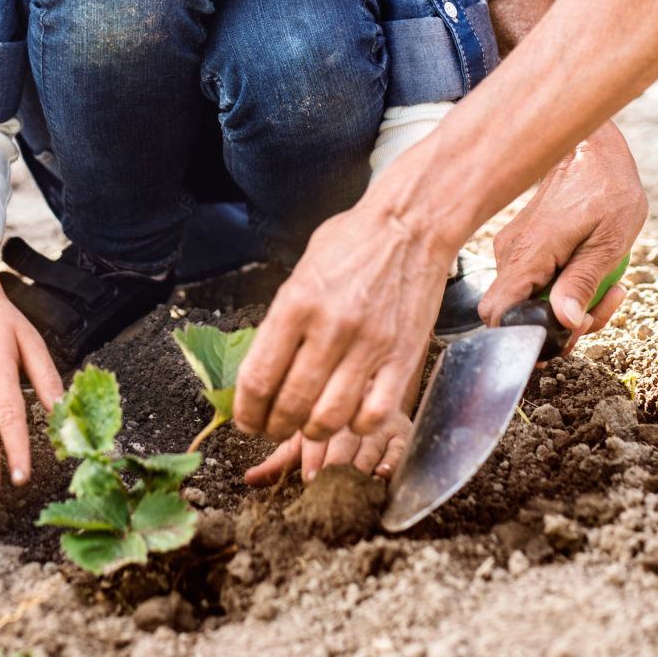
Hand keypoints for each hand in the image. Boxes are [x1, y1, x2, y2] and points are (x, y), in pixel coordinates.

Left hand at [232, 169, 456, 444]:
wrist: (410, 225)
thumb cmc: (352, 243)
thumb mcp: (302, 271)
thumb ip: (282, 319)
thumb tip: (262, 368)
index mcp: (297, 303)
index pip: (259, 377)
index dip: (247, 410)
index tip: (246, 419)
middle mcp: (330, 328)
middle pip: (290, 404)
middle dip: (273, 426)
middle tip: (272, 428)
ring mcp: (369, 346)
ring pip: (329, 418)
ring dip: (311, 433)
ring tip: (307, 428)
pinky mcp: (402, 358)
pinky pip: (374, 414)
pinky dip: (356, 427)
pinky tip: (349, 419)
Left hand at [244, 410, 412, 485]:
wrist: (376, 397)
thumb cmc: (331, 428)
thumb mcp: (303, 439)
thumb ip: (278, 461)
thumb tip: (247, 481)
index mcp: (321, 410)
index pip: (316, 432)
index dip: (313, 455)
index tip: (310, 476)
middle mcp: (350, 413)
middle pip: (342, 440)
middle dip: (334, 465)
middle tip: (327, 484)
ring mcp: (377, 423)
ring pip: (368, 445)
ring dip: (359, 467)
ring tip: (350, 483)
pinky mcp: (402, 433)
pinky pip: (398, 448)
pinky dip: (390, 461)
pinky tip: (381, 473)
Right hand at [477, 120, 644, 350]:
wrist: (592, 149)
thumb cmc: (605, 188)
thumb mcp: (608, 240)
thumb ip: (582, 282)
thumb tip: (565, 322)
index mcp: (528, 254)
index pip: (498, 313)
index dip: (526, 336)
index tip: (568, 333)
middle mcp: (511, 254)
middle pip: (521, 315)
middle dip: (565, 324)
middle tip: (603, 306)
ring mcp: (515, 250)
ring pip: (533, 301)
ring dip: (573, 306)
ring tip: (613, 286)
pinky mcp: (524, 248)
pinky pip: (539, 283)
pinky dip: (567, 287)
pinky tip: (598, 271)